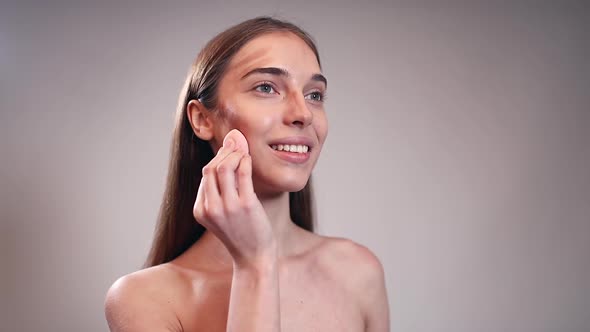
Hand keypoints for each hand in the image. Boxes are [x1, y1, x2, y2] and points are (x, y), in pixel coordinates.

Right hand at [193, 129, 276, 266]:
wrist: (254, 258)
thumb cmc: (242, 234)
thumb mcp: (223, 215)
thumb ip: (220, 192)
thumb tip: (224, 161)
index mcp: (200, 211)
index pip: (205, 176)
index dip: (217, 159)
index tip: (228, 148)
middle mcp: (210, 208)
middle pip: (210, 169)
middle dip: (224, 152)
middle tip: (236, 143)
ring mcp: (227, 207)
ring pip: (223, 168)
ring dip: (234, 154)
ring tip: (243, 151)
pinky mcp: (245, 205)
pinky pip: (243, 174)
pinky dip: (245, 161)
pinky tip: (249, 159)